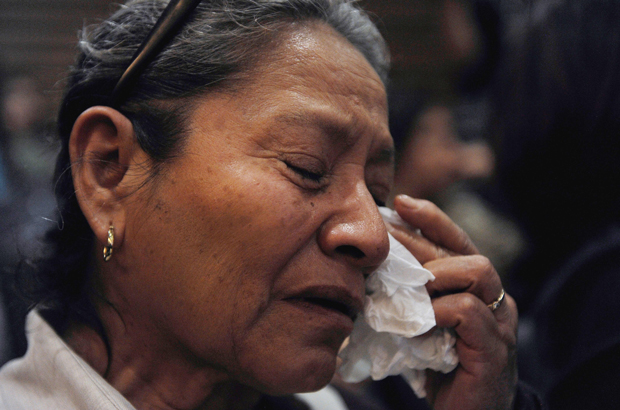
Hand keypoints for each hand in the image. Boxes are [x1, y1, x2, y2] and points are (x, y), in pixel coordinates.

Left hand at [388, 195, 517, 409]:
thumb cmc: (439, 369)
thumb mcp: (422, 324)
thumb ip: (411, 297)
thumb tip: (371, 267)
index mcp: (475, 290)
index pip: (457, 242)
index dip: (431, 219)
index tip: (400, 202)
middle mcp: (494, 300)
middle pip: (464, 251)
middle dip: (421, 238)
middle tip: (385, 232)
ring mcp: (499, 323)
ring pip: (479, 271)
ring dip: (439, 274)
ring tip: (413, 287)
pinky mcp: (494, 349)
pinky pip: (470, 312)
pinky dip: (443, 309)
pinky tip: (423, 319)